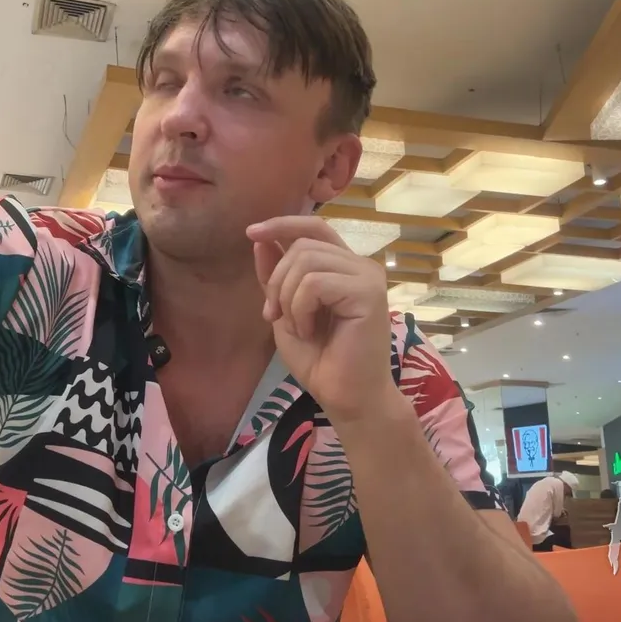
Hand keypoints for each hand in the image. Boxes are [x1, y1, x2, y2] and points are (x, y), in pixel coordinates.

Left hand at [248, 217, 393, 424]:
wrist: (345, 397)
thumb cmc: (320, 360)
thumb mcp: (286, 311)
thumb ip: (276, 275)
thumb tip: (261, 239)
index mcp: (343, 267)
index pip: (314, 227)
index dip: (282, 224)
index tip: (251, 232)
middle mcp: (360, 265)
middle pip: (303, 244)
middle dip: (276, 279)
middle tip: (274, 316)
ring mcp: (367, 276)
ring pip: (306, 260)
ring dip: (288, 297)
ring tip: (298, 328)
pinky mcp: (369, 292)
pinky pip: (316, 283)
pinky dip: (301, 309)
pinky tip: (311, 331)